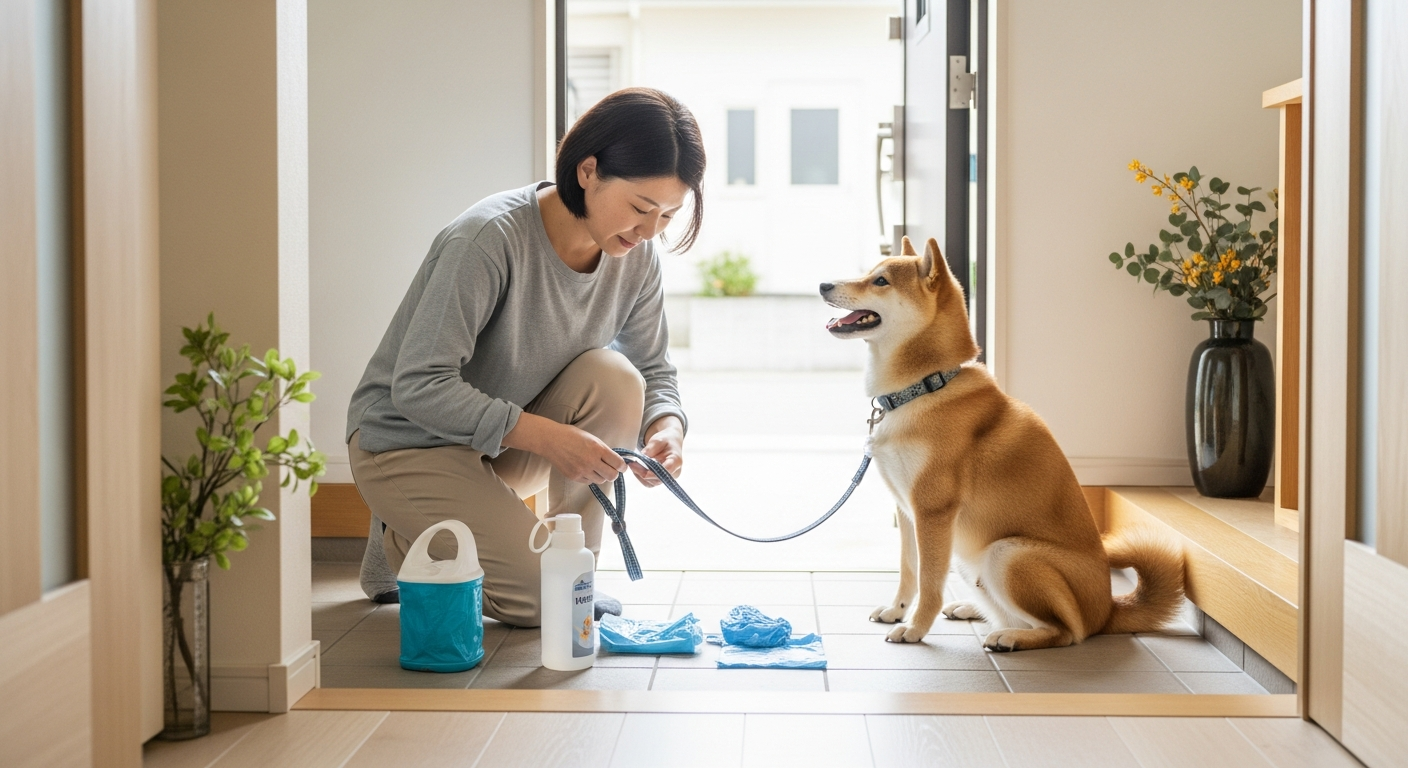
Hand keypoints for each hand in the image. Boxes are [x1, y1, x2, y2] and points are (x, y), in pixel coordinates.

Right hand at [504, 414, 625, 484]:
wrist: (551, 440)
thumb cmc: (571, 435)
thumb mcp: (592, 438)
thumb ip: (604, 450)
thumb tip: (615, 460)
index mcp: (598, 449)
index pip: (618, 464)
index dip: (623, 466)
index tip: (622, 466)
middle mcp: (591, 461)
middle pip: (612, 476)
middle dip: (614, 473)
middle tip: (611, 469)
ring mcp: (582, 470)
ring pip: (601, 480)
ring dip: (602, 475)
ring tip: (596, 468)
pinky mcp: (574, 477)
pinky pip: (589, 482)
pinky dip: (590, 477)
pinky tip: (586, 469)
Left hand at [632, 416, 683, 487]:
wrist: (671, 442)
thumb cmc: (666, 440)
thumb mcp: (659, 439)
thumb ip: (651, 447)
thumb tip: (642, 456)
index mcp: (676, 460)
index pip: (665, 470)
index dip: (651, 472)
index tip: (637, 467)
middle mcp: (674, 472)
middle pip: (658, 479)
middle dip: (642, 473)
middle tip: (631, 464)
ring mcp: (668, 478)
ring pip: (653, 483)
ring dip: (640, 476)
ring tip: (633, 465)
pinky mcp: (662, 479)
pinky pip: (650, 483)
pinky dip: (641, 477)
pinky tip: (637, 468)